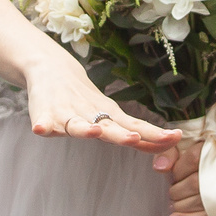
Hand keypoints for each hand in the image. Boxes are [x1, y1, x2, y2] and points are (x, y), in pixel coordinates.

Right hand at [23, 60, 177, 151]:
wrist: (51, 69)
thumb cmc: (85, 100)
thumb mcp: (110, 115)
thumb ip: (133, 132)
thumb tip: (165, 146)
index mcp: (108, 116)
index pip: (135, 126)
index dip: (152, 135)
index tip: (174, 138)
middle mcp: (90, 115)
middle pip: (108, 126)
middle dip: (120, 134)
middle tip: (134, 137)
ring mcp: (66, 114)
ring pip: (76, 124)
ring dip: (84, 129)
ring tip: (93, 132)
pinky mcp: (44, 115)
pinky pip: (42, 122)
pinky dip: (42, 125)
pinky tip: (41, 129)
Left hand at [158, 139, 207, 215]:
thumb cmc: (206, 160)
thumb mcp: (186, 148)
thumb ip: (169, 152)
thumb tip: (160, 167)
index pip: (193, 158)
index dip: (178, 170)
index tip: (174, 177)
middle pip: (195, 182)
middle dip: (177, 191)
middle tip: (173, 192)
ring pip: (200, 200)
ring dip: (180, 205)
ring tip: (175, 204)